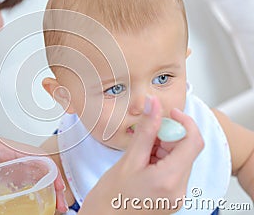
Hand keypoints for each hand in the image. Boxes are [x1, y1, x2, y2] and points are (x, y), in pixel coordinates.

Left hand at [0, 127, 68, 212]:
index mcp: (5, 147)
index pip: (36, 157)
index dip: (50, 170)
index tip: (58, 185)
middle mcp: (9, 154)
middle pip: (38, 168)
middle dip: (52, 184)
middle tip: (58, 203)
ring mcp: (5, 162)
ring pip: (31, 174)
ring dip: (43, 188)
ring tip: (51, 205)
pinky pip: (19, 180)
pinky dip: (30, 190)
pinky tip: (32, 200)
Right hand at [80, 96, 203, 214]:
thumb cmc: (109, 197)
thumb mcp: (128, 159)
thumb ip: (145, 130)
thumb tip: (153, 105)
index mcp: (170, 180)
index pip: (193, 142)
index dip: (184, 122)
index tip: (168, 112)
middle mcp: (179, 190)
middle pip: (186, 150)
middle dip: (169, 135)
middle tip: (146, 133)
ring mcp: (177, 196)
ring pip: (180, 159)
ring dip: (163, 147)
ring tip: (140, 152)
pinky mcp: (172, 198)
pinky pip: (174, 170)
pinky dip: (161, 159)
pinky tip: (143, 161)